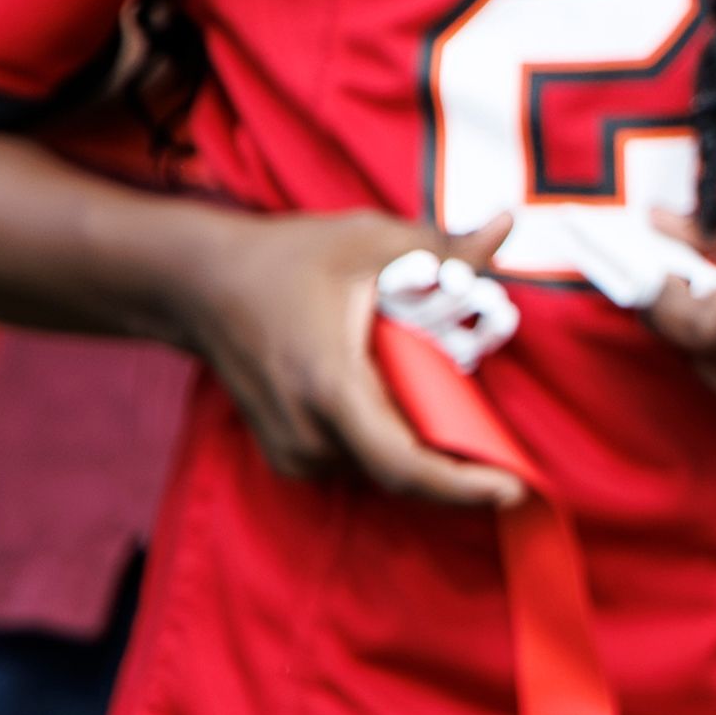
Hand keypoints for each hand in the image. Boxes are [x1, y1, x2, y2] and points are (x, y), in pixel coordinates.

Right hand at [175, 212, 528, 510]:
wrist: (200, 286)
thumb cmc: (287, 259)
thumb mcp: (372, 241)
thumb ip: (448, 247)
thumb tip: (507, 224)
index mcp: (330, 387)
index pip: (404, 464)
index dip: (461, 486)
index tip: (514, 490)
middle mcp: (308, 432)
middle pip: (402, 472)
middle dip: (462, 471)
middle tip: (515, 461)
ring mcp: (293, 450)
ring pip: (382, 467)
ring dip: (428, 451)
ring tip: (469, 424)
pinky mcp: (289, 454)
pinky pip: (359, 460)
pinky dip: (396, 444)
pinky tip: (420, 415)